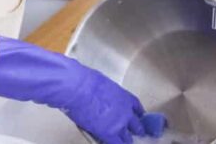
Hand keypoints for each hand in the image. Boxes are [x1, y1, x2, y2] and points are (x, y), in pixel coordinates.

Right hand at [0, 36, 158, 143]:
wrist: (72, 85)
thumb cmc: (78, 78)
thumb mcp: (94, 81)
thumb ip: (99, 90)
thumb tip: (94, 90)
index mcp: (120, 93)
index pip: (136, 106)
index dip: (139, 114)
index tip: (140, 118)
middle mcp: (124, 107)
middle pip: (138, 122)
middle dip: (140, 128)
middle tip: (143, 133)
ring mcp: (119, 120)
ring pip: (131, 135)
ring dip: (130, 139)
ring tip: (132, 142)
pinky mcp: (110, 131)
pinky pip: (119, 143)